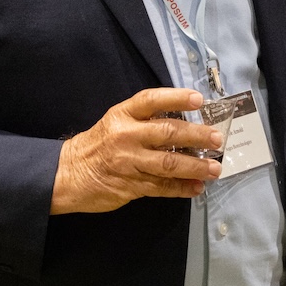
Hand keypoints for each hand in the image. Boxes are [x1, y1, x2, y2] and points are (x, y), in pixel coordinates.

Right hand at [51, 88, 224, 213]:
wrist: (67, 174)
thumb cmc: (99, 144)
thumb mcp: (116, 122)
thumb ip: (145, 121)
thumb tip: (186, 122)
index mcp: (122, 115)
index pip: (151, 100)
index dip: (176, 98)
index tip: (198, 99)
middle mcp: (126, 135)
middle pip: (167, 133)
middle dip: (197, 136)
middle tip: (218, 139)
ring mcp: (128, 162)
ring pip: (168, 164)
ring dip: (195, 167)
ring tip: (215, 169)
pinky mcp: (130, 185)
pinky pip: (161, 187)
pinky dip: (181, 188)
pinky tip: (196, 187)